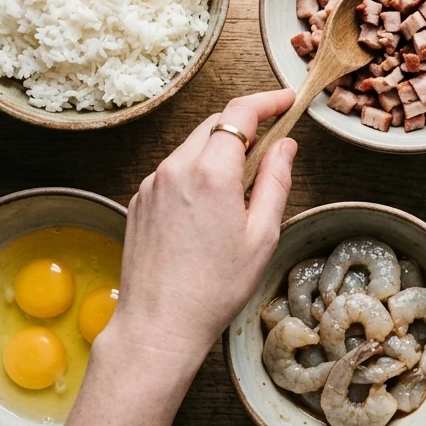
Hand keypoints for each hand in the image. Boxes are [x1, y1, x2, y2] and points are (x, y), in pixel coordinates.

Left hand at [94, 88, 296, 382]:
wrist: (158, 325)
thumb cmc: (214, 288)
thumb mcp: (261, 236)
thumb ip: (275, 181)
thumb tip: (285, 146)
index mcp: (211, 173)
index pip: (240, 113)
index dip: (267, 100)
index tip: (286, 100)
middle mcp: (176, 168)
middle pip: (214, 126)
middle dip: (244, 127)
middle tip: (270, 145)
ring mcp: (152, 183)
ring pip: (192, 148)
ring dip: (218, 154)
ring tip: (240, 191)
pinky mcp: (139, 200)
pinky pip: (173, 172)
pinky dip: (195, 175)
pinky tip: (208, 211)